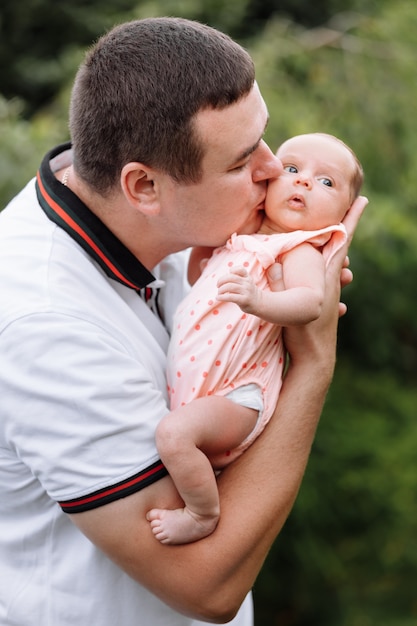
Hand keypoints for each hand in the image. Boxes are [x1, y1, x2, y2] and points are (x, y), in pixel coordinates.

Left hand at [217, 267, 260, 313]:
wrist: (259, 304)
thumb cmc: (248, 293)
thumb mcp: (246, 283)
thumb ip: (237, 279)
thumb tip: (221, 280)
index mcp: (247, 277)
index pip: (240, 269)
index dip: (232, 270)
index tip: (228, 275)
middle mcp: (247, 283)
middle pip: (231, 277)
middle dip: (221, 281)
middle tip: (218, 286)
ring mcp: (246, 291)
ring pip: (230, 287)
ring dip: (221, 289)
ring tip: (219, 293)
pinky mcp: (244, 300)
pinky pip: (231, 297)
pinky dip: (222, 297)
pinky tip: (218, 298)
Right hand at [282, 195, 367, 367]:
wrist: (317, 361)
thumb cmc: (304, 336)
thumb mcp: (283, 309)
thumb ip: (272, 288)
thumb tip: (263, 268)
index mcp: (327, 276)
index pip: (341, 241)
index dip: (351, 219)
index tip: (363, 200)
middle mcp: (333, 279)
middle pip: (341, 245)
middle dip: (345, 224)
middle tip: (352, 203)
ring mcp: (331, 290)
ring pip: (336, 260)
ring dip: (333, 245)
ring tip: (332, 230)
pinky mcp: (326, 300)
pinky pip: (328, 276)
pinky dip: (326, 265)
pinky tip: (320, 264)